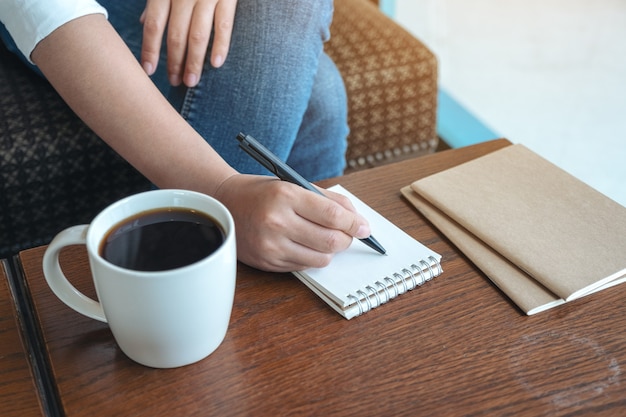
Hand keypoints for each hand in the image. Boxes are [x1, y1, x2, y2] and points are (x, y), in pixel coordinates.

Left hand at [140, 0, 237, 86]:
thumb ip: (157, 0)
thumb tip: (143, 22)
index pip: (154, 25)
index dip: (150, 50)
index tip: (148, 71)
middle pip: (176, 36)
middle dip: (174, 62)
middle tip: (174, 82)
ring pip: (198, 36)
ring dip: (194, 62)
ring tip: (191, 81)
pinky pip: (224, 26)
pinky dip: (221, 46)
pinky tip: (216, 64)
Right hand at [214, 174, 371, 271]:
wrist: (224, 204)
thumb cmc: (262, 193)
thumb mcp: (293, 184)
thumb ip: (327, 199)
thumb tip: (356, 219)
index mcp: (285, 196)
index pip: (332, 215)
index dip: (354, 223)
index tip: (365, 227)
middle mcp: (277, 222)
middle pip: (330, 240)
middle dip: (347, 239)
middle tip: (349, 234)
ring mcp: (271, 246)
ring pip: (321, 259)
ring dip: (331, 251)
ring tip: (326, 238)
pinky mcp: (268, 262)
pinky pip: (304, 266)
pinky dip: (313, 257)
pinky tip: (306, 244)